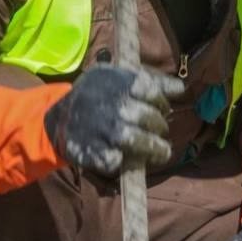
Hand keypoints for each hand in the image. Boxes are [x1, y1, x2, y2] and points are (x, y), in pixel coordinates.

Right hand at [44, 65, 183, 177]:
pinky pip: (115, 160)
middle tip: (161, 131)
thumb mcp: (119, 79)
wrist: (60, 115)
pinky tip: (130, 157)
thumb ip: (151, 83)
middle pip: (147, 117)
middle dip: (160, 126)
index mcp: (115, 83)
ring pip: (135, 140)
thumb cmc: (98, 95)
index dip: (161, 103)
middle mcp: (108, 105)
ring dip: (153, 148)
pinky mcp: (91, 151)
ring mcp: (99, 129)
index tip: (162, 109)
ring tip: (162, 152)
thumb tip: (181, 89)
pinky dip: (125, 161)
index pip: (150, 91)